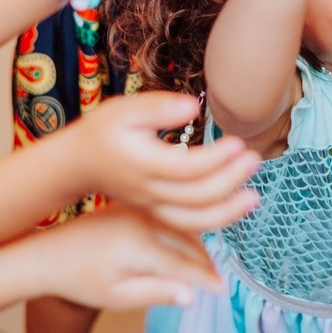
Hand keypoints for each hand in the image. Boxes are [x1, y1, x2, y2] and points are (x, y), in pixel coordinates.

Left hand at [35, 207, 221, 307]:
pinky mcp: (135, 205)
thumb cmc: (78, 279)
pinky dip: (183, 231)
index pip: (185, 264)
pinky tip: (188, 245)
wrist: (49, 253)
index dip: (207, 279)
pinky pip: (168, 216)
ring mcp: (140, 209)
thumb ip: (156, 293)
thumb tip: (192, 296)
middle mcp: (144, 220)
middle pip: (189, 242)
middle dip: (207, 262)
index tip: (222, 290)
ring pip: (182, 226)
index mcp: (140, 245)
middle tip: (218, 281)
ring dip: (199, 244)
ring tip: (208, 265)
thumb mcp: (116, 296)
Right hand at [70, 93, 260, 230]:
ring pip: (192, 221)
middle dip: (229, 182)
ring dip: (227, 213)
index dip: (215, 159)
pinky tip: (235, 207)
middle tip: (256, 160)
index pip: (186, 168)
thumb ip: (157, 107)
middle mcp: (148, 191)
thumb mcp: (123, 109)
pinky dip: (213, 221)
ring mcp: (151, 206)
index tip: (238, 144)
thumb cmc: (101, 131)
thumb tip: (193, 107)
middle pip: (195, 197)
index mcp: (142, 164)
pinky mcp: (154, 212)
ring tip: (254, 197)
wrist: (75, 164)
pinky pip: (186, 225)